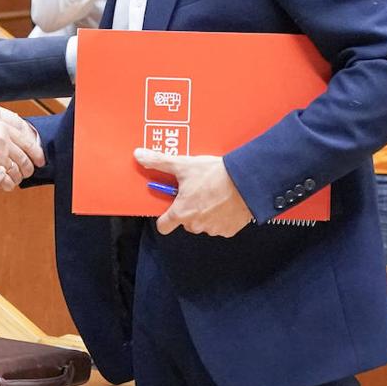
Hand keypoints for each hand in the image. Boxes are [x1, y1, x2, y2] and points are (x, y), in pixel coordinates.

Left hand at [135, 149, 251, 236]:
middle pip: (184, 222)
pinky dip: (221, 216)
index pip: (163, 226)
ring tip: (212, 194)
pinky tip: (225, 201)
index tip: (169, 205)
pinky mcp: (229, 230)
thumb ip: (159, 162)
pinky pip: (220, 226)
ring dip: (204, 212)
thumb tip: (139, 155)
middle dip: (188, 209)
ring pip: (202, 223)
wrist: (247, 181)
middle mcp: (195, 225)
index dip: (164, 217)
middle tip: (195, 192)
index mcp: (181, 213)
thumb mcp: (183, 165)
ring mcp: (213, 229)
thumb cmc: (214, 174)